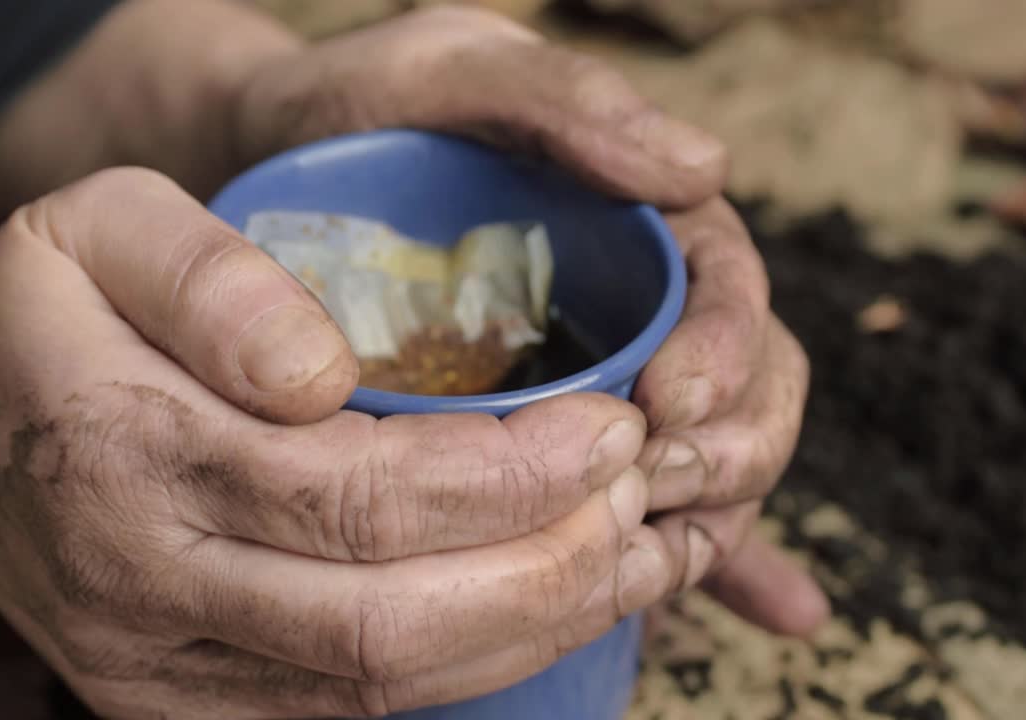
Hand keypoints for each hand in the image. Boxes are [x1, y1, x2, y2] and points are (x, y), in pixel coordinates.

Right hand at [0, 169, 669, 718]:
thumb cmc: (40, 310)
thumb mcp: (103, 227)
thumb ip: (211, 283)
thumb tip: (329, 372)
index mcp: (128, 453)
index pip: (359, 497)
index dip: (511, 478)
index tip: (611, 426)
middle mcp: (144, 585)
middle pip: (388, 623)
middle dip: (551, 571)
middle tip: (650, 503)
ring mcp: (156, 668)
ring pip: (380, 689)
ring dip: (533, 632)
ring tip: (640, 564)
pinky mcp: (175, 703)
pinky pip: (345, 714)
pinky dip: (469, 668)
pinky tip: (547, 608)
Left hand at [249, 6, 826, 633]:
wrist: (255, 176)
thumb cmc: (354, 115)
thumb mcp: (447, 74)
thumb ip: (561, 99)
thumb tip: (702, 170)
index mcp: (634, 228)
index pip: (728, 295)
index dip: (728, 354)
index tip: (672, 402)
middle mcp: (628, 312)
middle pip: (736, 394)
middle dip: (726, 450)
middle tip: (662, 484)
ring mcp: (589, 387)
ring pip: (697, 464)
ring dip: (708, 519)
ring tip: (658, 558)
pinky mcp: (541, 449)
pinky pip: (626, 511)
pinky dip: (682, 562)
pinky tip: (770, 614)